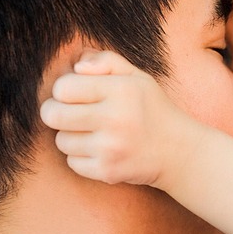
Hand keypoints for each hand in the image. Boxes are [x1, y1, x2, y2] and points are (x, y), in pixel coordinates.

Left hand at [40, 50, 190, 187]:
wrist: (179, 152)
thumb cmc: (153, 109)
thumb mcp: (137, 77)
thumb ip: (106, 61)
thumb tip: (75, 66)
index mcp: (121, 90)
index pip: (62, 88)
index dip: (63, 90)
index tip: (74, 94)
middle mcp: (115, 119)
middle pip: (52, 115)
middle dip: (55, 112)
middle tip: (68, 113)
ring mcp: (110, 148)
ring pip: (61, 141)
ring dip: (70, 136)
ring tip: (91, 132)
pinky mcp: (108, 171)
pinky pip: (72, 162)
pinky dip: (80, 157)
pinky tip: (99, 150)